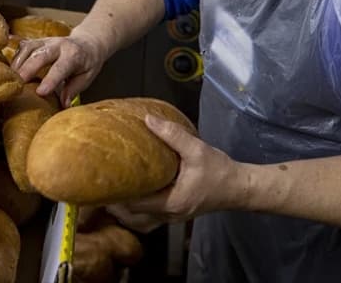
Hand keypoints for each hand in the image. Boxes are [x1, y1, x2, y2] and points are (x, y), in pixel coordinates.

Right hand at [10, 34, 106, 103]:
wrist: (88, 42)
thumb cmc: (88, 63)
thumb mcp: (87, 77)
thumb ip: (73, 90)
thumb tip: (63, 105)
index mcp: (74, 55)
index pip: (60, 68)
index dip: (50, 80)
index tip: (40, 93)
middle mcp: (58, 45)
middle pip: (40, 55)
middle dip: (27, 69)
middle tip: (17, 85)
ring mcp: (46, 41)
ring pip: (28, 48)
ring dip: (17, 63)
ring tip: (10, 79)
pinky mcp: (37, 41)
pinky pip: (23, 46)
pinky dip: (15, 58)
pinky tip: (9, 70)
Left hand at [110, 115, 247, 223]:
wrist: (240, 187)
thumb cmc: (219, 171)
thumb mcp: (196, 149)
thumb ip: (173, 135)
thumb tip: (148, 119)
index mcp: (170, 202)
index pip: (134, 205)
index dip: (116, 196)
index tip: (101, 182)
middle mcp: (169, 214)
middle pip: (133, 218)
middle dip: (116, 206)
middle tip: (101, 188)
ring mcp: (173, 216)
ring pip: (141, 221)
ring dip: (126, 211)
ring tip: (111, 194)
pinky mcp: (177, 212)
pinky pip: (150, 217)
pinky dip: (138, 211)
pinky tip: (133, 195)